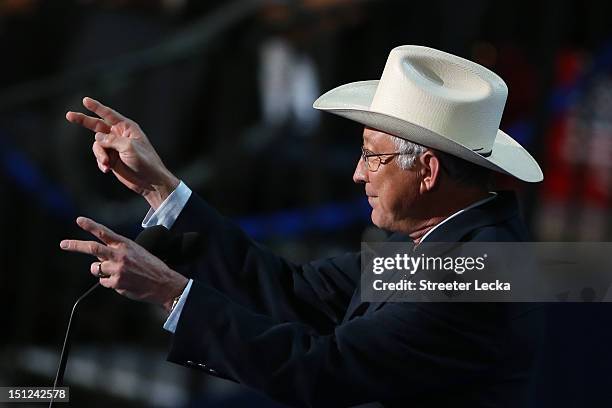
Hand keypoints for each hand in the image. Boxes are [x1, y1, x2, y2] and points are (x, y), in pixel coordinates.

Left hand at [60, 216, 187, 312]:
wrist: (165, 283)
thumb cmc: (152, 267)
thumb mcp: (137, 252)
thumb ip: (118, 251)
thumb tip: (99, 257)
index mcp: (126, 244)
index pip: (104, 232)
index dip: (90, 225)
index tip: (78, 220)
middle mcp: (120, 255)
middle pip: (92, 248)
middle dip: (75, 246)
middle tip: (63, 244)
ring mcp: (118, 269)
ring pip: (96, 269)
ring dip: (100, 271)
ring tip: (116, 273)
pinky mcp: (117, 283)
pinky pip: (103, 282)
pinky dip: (110, 283)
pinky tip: (124, 282)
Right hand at [66, 97, 178, 208]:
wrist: (150, 181)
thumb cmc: (145, 162)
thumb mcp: (129, 147)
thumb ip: (111, 140)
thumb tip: (97, 137)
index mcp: (127, 128)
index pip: (109, 114)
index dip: (96, 107)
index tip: (85, 100)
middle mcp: (119, 135)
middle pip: (97, 125)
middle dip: (84, 121)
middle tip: (69, 115)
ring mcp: (115, 147)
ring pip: (97, 145)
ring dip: (99, 154)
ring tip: (107, 164)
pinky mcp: (112, 159)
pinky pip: (99, 156)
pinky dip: (101, 162)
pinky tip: (107, 169)